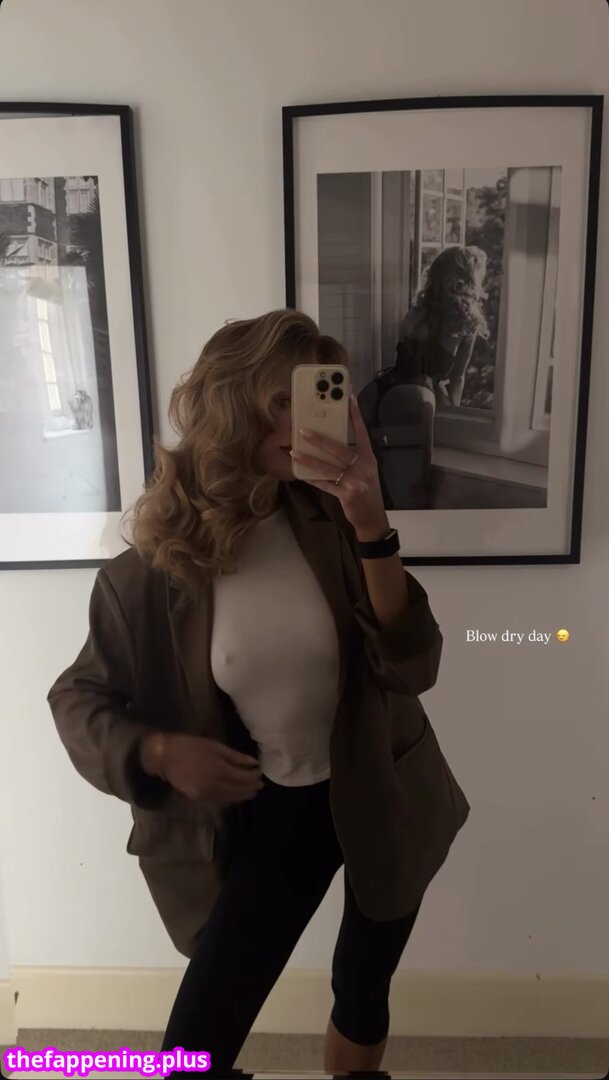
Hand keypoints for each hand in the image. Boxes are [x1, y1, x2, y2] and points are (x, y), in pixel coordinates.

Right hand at [140, 732, 263, 806]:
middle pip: (239, 790)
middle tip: (260, 784)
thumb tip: (253, 763)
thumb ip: (235, 756)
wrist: (166, 757)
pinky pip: (219, 804)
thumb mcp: (215, 746)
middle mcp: (215, 785)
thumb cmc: (191, 747)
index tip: (260, 771)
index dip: (254, 775)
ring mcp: (206, 795)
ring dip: (243, 796)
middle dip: (251, 787)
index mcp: (219, 769)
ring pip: (231, 799)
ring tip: (251, 792)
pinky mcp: (199, 800)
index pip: (244, 777)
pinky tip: (234, 797)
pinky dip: (230, 801)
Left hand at [290, 395, 387, 534]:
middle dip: (320, 439)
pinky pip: (326, 484)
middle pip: (339, 449)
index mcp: (368, 457)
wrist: (373, 517)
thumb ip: (352, 456)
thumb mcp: (365, 470)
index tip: (348, 398)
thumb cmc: (366, 490)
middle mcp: (364, 467)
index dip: (355, 416)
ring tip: (294, 452)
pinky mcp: (347, 494)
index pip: (362, 432)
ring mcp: (356, 481)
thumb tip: (330, 442)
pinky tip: (300, 474)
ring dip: (309, 460)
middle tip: (303, 430)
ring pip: (328, 468)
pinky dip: (313, 479)